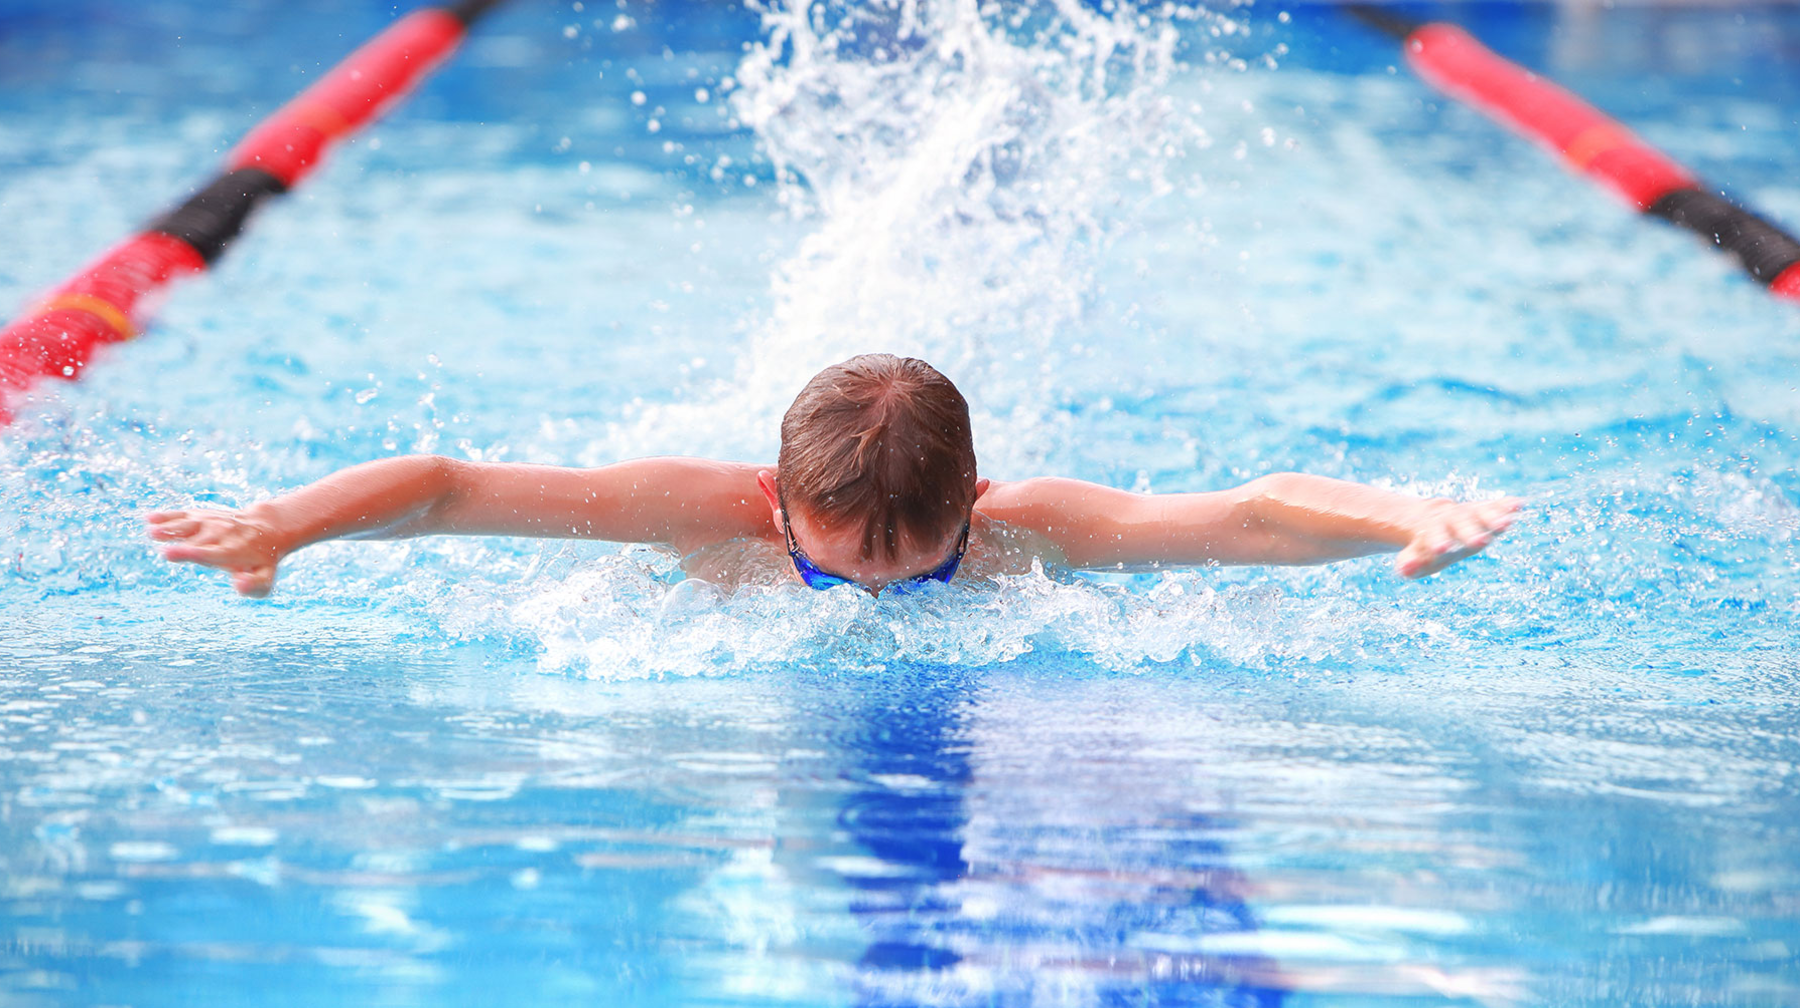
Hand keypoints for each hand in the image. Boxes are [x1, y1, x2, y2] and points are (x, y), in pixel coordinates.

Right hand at [146, 507, 285, 596]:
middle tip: (163, 549)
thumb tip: (240, 585)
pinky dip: (167, 516)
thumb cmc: (261, 560)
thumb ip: (254, 584)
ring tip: (152, 531)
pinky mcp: (201, 515)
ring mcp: (210, 523)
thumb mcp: (265, 577)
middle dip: (181, 543)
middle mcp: (220, 534)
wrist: (266, 527)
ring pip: (188, 524)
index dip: (196, 553)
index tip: (180, 553)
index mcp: (234, 552)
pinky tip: (149, 518)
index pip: (213, 553)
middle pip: (197, 539)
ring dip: (170, 527)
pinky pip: (183, 514)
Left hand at [1395, 497, 1520, 578]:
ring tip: (1507, 524)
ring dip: (1494, 518)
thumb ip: (1409, 562)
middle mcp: (1453, 518)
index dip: (1437, 541)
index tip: (1440, 549)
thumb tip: (1404, 570)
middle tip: (1480, 543)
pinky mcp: (1486, 510)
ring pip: (1481, 513)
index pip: (1434, 535)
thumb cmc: (1425, 545)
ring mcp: (1470, 513)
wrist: (1432, 517)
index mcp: (1433, 529)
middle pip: (1461, 524)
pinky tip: (1519, 505)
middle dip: (1470, 533)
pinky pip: (1497, 506)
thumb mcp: (1415, 555)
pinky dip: (1506, 506)